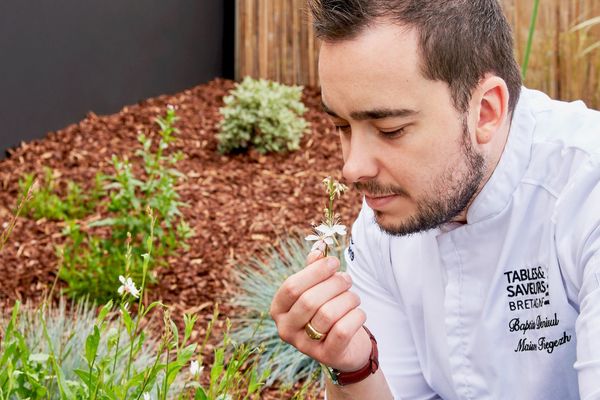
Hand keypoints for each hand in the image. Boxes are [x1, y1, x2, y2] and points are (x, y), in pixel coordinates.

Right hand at [269, 250, 371, 371]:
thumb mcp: (318, 289)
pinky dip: (355, 316)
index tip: (333, 262)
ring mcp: (305, 346)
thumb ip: (314, 270)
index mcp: (279, 309)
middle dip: (334, 284)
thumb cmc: (328, 309)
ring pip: (328, 314)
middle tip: (347, 279)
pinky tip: (358, 313)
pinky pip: (343, 330)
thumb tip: (318, 251)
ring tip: (354, 297)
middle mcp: (286, 329)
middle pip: (309, 300)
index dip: (315, 271)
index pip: (291, 286)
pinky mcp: (327, 356)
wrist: (345, 346)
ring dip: (347, 300)